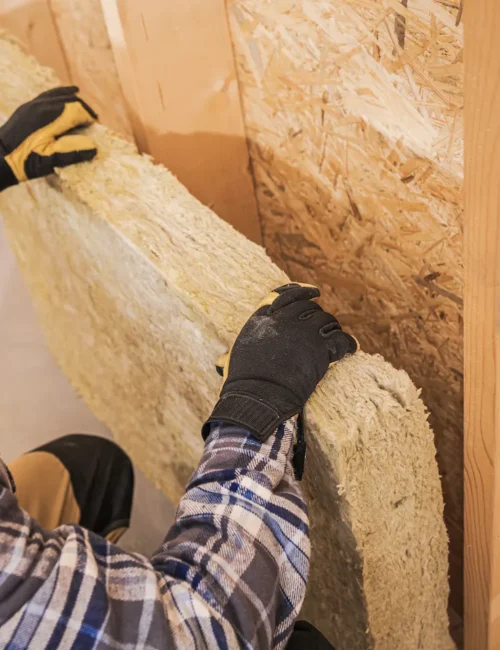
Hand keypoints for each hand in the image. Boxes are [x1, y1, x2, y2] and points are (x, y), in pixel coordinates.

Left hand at [0, 86, 96, 190]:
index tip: (97, 127)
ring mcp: (33, 104)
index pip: (77, 110)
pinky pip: (48, 95)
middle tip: (93, 121)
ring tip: (83, 106)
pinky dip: (60, 94)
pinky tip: (67, 93)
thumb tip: (94, 147)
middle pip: (70, 100)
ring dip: (73, 100)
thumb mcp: (50, 161)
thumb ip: (73, 152)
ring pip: (59, 94)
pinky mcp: (27, 107)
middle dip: (84, 109)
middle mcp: (42, 105)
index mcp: (50, 117)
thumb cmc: (25, 161)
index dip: (89, 117)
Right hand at [203, 283, 358, 442]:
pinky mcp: (319, 348)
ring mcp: (303, 332)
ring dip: (331, 330)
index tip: (313, 292)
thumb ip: (233, 353)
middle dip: (316, 317)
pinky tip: (348, 350)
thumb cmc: (242, 383)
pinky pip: (341, 339)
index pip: (284, 294)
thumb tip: (219, 363)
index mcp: (262, 319)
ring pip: (326, 320)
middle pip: (309, 307)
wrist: (256, 397)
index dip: (301, 291)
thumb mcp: (234, 359)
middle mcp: (283, 320)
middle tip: (322, 330)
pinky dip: (347, 345)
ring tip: (332, 342)